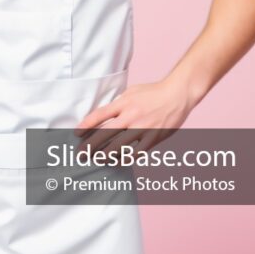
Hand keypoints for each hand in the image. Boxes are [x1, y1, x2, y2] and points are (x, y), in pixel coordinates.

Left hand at [73, 76, 196, 156]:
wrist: (177, 94)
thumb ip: (118, 103)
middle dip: (90, 145)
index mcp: (124, 103)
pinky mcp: (154, 138)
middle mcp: (131, 115)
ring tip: (96, 159)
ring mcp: (143, 128)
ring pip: (119, 146)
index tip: (77, 133)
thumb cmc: (153, 92)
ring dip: (104, 154)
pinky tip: (117, 162)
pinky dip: (125, 158)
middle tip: (80, 153)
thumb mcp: (132, 91)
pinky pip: (136, 152)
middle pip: (106, 133)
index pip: (101, 114)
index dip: (87, 124)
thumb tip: (104, 113)